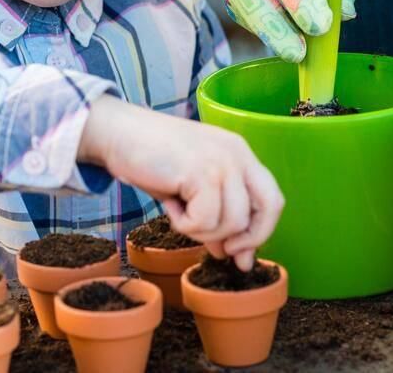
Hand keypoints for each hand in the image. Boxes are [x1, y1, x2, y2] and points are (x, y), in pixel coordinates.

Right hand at [80, 95, 284, 269]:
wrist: (119, 133)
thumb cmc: (154, 160)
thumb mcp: (193, 192)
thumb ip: (219, 219)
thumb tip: (238, 259)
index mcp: (240, 154)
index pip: (273, 198)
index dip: (261, 231)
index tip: (240, 254)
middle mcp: (238, 154)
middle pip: (267, 209)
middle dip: (247, 238)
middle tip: (220, 248)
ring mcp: (222, 161)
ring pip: (233, 222)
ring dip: (202, 230)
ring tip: (179, 210)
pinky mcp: (201, 171)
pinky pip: (204, 220)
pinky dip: (184, 224)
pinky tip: (170, 203)